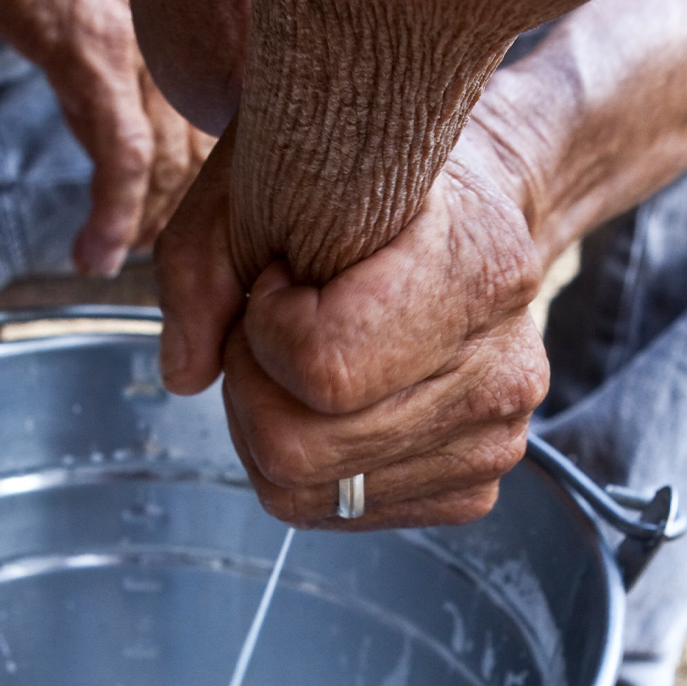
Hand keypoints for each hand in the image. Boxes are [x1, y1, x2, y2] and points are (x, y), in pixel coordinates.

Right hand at [0, 0, 213, 274]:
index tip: (187, 213)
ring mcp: (148, 33)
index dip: (208, 176)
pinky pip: (123, 159)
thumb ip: (144, 29)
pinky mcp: (96, 51)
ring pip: (172, 162)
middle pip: (209, 147)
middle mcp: (190, 14)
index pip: (230, 113)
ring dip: (143, 226)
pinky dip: (112, 217)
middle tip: (153, 251)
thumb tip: (146, 97)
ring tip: (115, 256)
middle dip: (181, 212)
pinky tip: (94, 251)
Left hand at [157, 120, 549, 526]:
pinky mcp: (472, 489)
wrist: (462, 219)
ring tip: (295, 360)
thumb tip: (182, 376)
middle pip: (300, 449)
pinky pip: (337, 514)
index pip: (324, 367)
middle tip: (267, 328)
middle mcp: (504, 371)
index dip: (263, 329)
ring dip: (267, 428)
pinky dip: (304, 464)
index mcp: (481, 269)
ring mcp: (494, 441)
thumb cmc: (363, 183)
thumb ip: (202, 261)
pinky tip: (327, 401)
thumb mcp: (267, 172)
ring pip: (306, 493)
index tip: (278, 278)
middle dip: (249, 388)